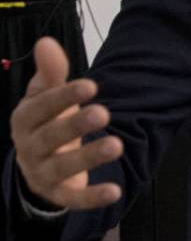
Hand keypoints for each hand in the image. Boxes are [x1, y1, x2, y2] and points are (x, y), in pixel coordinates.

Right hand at [10, 38, 122, 210]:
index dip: (64, 96)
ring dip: (89, 157)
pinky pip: (74, 198)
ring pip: (63, 167)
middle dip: (75, 125)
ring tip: (116, 145)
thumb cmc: (48, 120)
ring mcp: (42, 173)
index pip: (40, 107)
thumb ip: (51, 72)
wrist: (40, 162)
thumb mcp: (48, 95)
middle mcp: (29, 148)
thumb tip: (46, 42)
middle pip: (51, 137)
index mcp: (25, 120)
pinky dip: (93, 197)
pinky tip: (115, 191)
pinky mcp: (59, 194)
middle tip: (103, 113)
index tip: (91, 85)